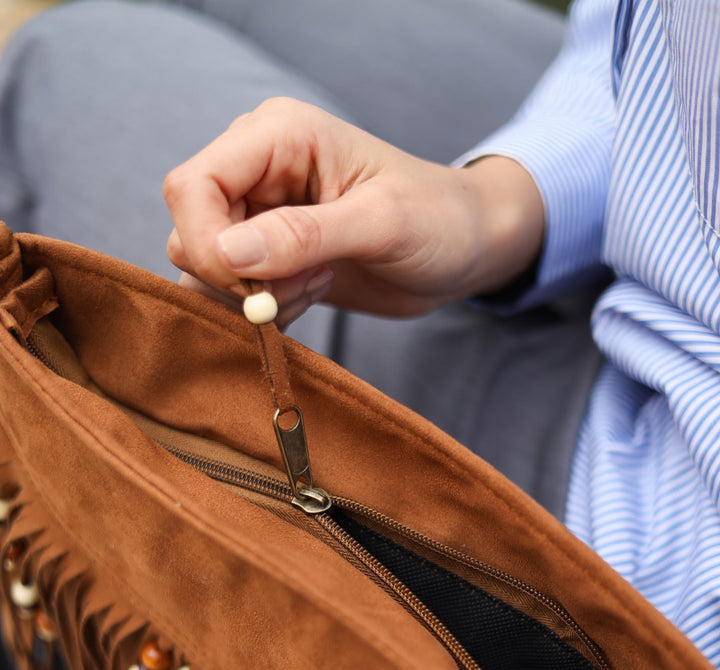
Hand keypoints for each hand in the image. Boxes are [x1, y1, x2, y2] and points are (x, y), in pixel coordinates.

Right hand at [163, 97, 543, 326]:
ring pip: (205, 269)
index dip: (207, 243)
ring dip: (255, 298)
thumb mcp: (381, 224)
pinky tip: (312, 293)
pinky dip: (264, 310)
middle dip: (237, 278)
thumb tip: (228, 254)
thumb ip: (304, 236)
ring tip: (317, 284)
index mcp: (276, 136)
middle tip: (305, 283)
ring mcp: (258, 214)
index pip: (192, 186)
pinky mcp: (267, 255)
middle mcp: (256, 170)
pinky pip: (230, 293)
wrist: (465, 250)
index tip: (252, 288)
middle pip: (190, 231)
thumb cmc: (438, 219)